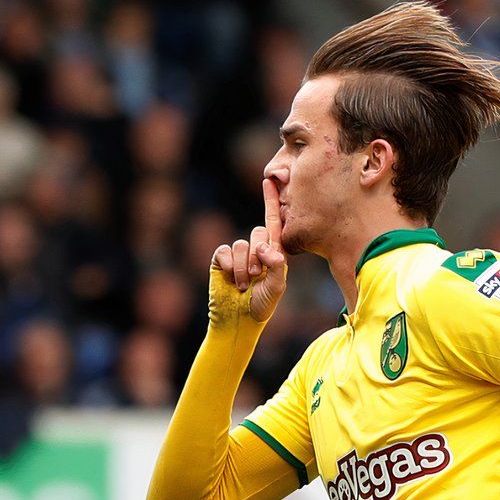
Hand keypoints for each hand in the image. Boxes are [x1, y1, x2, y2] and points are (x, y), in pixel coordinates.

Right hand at [209, 177, 288, 325]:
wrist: (238, 320)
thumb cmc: (262, 305)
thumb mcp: (277, 286)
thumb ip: (277, 266)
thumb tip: (269, 250)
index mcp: (273, 252)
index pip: (273, 222)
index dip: (271, 201)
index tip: (270, 180)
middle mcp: (255, 249)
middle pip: (258, 233)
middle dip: (258, 255)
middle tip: (258, 275)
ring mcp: (237, 254)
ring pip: (241, 244)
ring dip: (244, 267)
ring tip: (244, 285)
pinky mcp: (221, 259)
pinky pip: (225, 251)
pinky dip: (230, 266)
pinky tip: (231, 280)